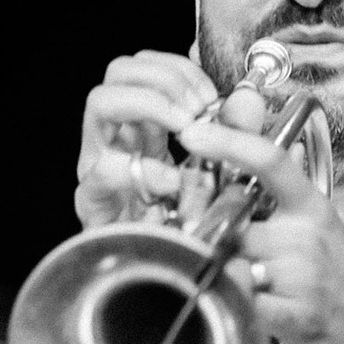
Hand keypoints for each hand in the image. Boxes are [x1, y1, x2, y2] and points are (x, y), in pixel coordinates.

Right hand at [74, 50, 270, 229]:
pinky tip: (172, 182)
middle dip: (166, 80)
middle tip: (199, 111)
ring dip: (151, 105)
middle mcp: (115, 137)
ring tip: (186, 132)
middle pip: (119, 70)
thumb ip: (233, 133)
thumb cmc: (185, 224)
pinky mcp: (93, 201)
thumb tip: (250, 94)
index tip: (212, 96)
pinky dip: (143, 168)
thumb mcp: (217, 172)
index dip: (179, 69)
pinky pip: (103, 169)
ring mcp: (98, 164)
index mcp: (143, 125)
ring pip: (101, 101)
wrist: (162, 278)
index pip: (146, 65)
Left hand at [174, 118, 343, 343]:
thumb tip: (289, 146)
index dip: (229, 141)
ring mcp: (302, 277)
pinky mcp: (296, 318)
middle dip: (215, 242)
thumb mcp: (334, 230)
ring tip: (254, 297)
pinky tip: (255, 316)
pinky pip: (244, 303)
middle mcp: (307, 237)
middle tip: (219, 261)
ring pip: (231, 264)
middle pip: (231, 225)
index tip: (194, 132)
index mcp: (314, 211)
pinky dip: (240, 309)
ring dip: (230, 280)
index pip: (270, 160)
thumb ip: (301, 196)